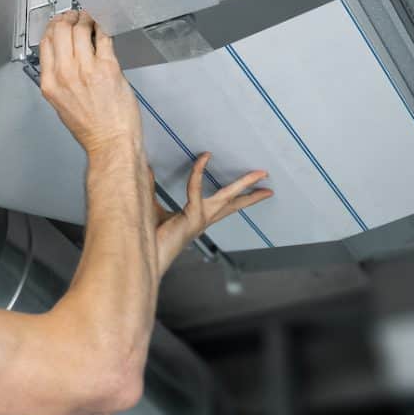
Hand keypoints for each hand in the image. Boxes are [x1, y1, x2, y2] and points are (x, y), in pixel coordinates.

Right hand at [38, 11, 142, 154]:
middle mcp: (65, 74)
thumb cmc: (91, 130)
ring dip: (86, 20)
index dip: (52, 27)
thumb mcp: (62, 105)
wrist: (111, 142)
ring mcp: (87, 69)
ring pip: (81, 30)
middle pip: (60, 30)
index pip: (45, 43)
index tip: (59, 23)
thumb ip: (59, 81)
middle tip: (76, 15)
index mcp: (50, 83)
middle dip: (68, 18)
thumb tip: (64, 59)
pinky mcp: (108, 68)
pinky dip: (103, 29)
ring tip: (90, 19)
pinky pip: (104, 39)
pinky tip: (104, 29)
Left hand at [153, 153, 272, 273]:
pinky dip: (199, 173)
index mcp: (199, 218)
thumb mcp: (151, 207)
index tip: (227, 168)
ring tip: (260, 174)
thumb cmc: (150, 236)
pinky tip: (204, 158)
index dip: (232, 190)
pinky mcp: (191, 217)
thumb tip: (145, 168)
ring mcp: (200, 219)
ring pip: (227, 197)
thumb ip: (151, 188)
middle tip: (268, 185)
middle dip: (252, 193)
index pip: (223, 204)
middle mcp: (204, 219)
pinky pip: (196, 189)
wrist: (146, 256)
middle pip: (234, 204)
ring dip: (244, 184)